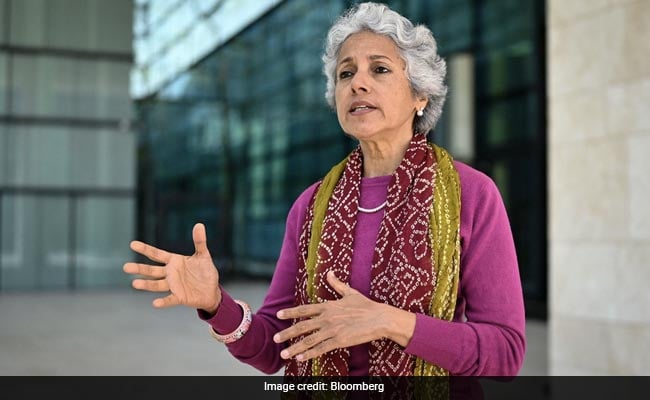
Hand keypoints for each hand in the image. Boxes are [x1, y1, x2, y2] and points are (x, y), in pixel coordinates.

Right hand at [123, 223, 220, 312]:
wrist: (212, 291)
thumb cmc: (205, 272)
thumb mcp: (203, 255)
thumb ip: (200, 241)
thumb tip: (199, 224)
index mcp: (174, 261)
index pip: (157, 254)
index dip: (145, 249)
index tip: (133, 244)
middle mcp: (170, 273)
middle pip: (152, 271)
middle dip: (140, 269)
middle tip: (125, 267)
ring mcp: (174, 286)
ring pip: (157, 285)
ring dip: (146, 284)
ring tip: (134, 283)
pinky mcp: (180, 297)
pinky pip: (170, 299)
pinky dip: (163, 301)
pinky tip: (155, 303)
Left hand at [272, 271, 414, 361]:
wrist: (379, 318)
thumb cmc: (366, 305)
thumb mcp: (350, 292)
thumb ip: (337, 284)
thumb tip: (330, 272)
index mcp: (328, 306)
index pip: (305, 309)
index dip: (291, 312)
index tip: (279, 315)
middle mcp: (327, 318)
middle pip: (302, 326)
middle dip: (287, 333)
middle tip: (275, 339)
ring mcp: (332, 330)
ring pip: (309, 340)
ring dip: (295, 348)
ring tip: (284, 354)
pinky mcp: (339, 341)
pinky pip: (321, 348)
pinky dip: (309, 354)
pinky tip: (300, 358)